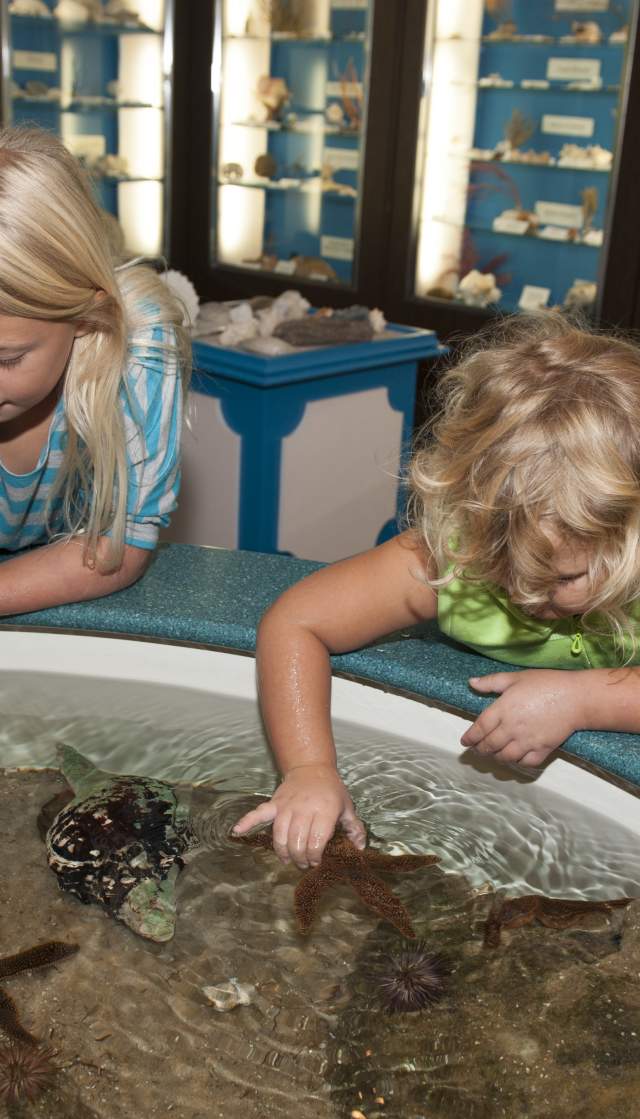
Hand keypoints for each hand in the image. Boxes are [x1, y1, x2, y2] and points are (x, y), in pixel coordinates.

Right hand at [232, 764, 365, 868]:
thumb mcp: (347, 807)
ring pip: (280, 835)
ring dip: (283, 852)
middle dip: (300, 858)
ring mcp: (287, 805)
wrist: (312, 767)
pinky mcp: (275, 803)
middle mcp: (305, 808)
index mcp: (325, 811)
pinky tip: (237, 832)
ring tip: (288, 860)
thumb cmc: (332, 790)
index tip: (316, 862)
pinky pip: (259, 813)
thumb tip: (360, 848)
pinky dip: (247, 822)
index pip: (316, 841)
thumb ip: (354, 828)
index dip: (315, 856)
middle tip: (303, 863)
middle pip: (297, 842)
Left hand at [460, 669, 587, 766]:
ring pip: (505, 757)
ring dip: (496, 757)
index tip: (464, 742)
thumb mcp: (516, 677)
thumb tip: (471, 683)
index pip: (480, 728)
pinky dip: (517, 763)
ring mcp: (527, 741)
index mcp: (503, 709)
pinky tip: (515, 758)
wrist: (576, 697)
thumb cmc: (546, 683)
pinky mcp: (542, 750)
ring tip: (494, 754)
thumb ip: (492, 682)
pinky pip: (525, 763)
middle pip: (489, 745)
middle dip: (480, 749)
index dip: (470, 737)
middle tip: (477, 749)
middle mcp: (512, 728)